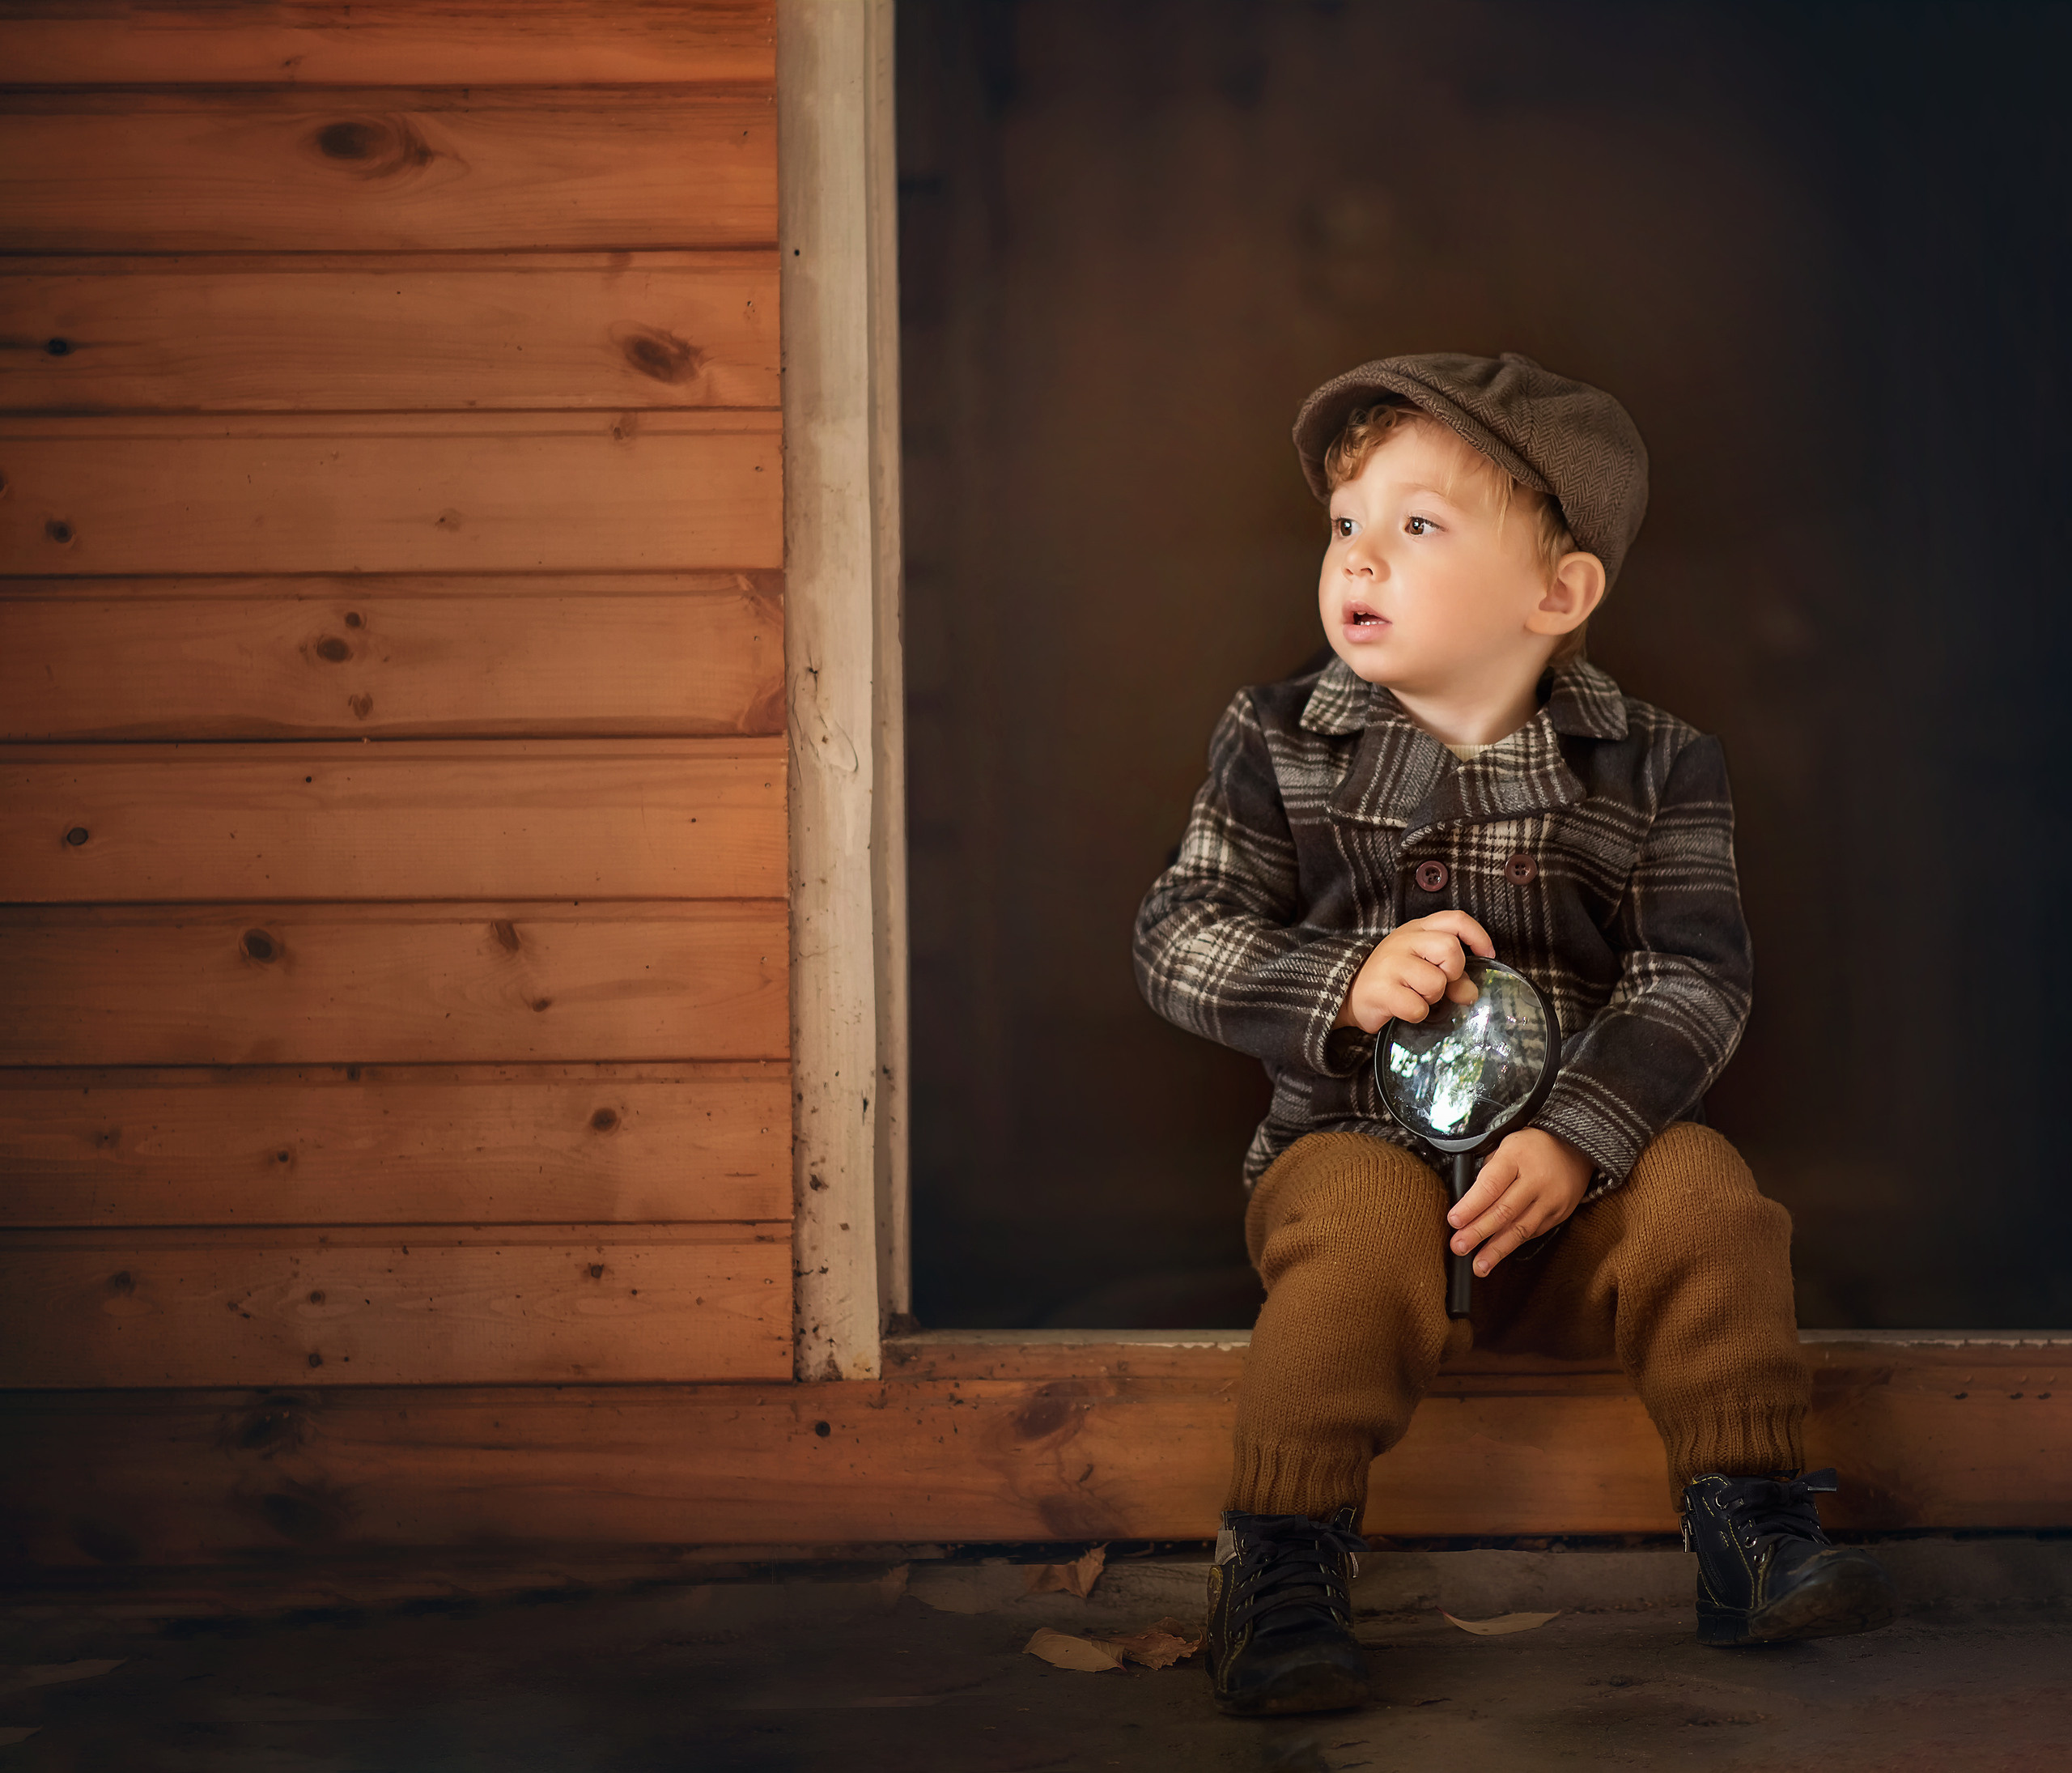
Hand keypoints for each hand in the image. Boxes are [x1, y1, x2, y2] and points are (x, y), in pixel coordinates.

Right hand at [1334, 911, 1494, 1032]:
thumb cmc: (1392, 978)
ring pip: (1436, 982)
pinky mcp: (1382, 990)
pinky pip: (1418, 1008)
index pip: (1456, 920)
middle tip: (1439, 983)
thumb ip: (1452, 976)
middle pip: (1451, 949)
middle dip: (1453, 972)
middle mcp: (1404, 941)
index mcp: (1417, 930)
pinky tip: (1403, 1009)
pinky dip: (1417, 1014)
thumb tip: (1471, 993)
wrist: (1347, 993)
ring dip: (1432, 998)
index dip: (1478, 936)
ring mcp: (1391, 964)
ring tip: (1416, 996)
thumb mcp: (1423, 968)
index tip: (1486, 955)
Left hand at [1447, 1128, 1592, 1275]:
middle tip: (1458, 1246)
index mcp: (1516, 1157)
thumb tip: (1467, 1204)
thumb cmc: (1532, 1147)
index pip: (1491, 1186)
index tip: (1454, 1221)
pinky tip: (1498, 1254)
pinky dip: (1513, 1244)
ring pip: (1520, 1229)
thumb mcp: (1505, 1146)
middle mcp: (1536, 1180)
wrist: (1575, 1149)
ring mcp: (1550, 1200)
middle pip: (1504, 1212)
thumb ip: (1488, 1172)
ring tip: (1479, 1265)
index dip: (1471, 1206)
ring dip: (1496, 1250)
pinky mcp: (1559, 1215)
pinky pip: (1532, 1232)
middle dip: (1478, 1232)